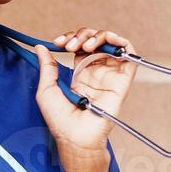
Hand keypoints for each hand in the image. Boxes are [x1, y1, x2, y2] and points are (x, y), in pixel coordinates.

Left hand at [33, 27, 138, 160]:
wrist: (75, 136)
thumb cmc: (60, 120)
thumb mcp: (46, 89)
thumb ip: (46, 67)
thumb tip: (41, 47)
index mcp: (80, 73)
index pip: (80, 45)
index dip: (71, 38)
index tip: (57, 43)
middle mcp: (97, 72)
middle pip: (96, 40)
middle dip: (81, 35)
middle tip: (68, 45)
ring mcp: (110, 75)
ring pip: (112, 43)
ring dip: (98, 36)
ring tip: (84, 45)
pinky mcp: (123, 80)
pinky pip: (130, 54)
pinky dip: (120, 42)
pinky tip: (105, 42)